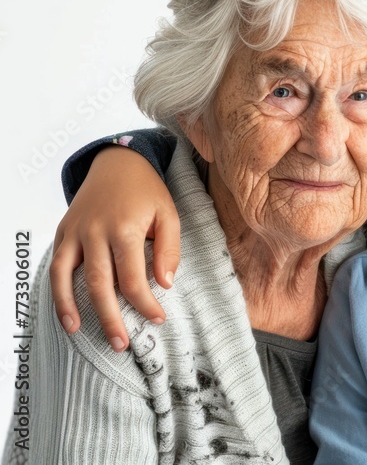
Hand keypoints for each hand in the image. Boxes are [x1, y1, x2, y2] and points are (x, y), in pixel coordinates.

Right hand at [50, 145, 179, 350]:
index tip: (157, 319)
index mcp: (125, 229)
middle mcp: (95, 232)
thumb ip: (169, 250)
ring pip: (68, 277)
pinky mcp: (63, 232)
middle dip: (110, 317)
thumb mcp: (169, 214)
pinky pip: (56, 266)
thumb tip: (165, 284)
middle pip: (100, 284)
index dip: (145, 303)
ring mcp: (75, 232)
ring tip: (80, 333)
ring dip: (73, 308)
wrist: (117, 163)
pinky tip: (65, 312)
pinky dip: (57, 290)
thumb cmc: (147, 192)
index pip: (134, 278)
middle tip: (121, 344)